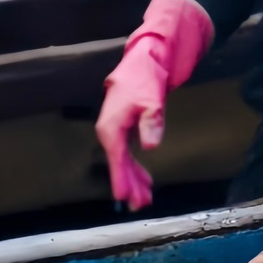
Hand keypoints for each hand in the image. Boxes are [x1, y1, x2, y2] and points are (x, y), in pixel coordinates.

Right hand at [94, 0, 212, 210]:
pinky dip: (135, 165)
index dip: (120, 178)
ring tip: (145, 197)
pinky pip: (128, 152)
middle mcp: (110, 129)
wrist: (146, 57)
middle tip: (141, 205)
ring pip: (123, 159)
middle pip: (118, 163)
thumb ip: (152, 122)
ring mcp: (116, 128)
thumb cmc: (146, 77)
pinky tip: (144, 177)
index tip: (125, 198)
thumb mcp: (152, 99)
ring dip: (133, 177)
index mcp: (111, 125)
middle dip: (129, 184)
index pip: (116, 158)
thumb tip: (151, 145)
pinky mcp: (125, 126)